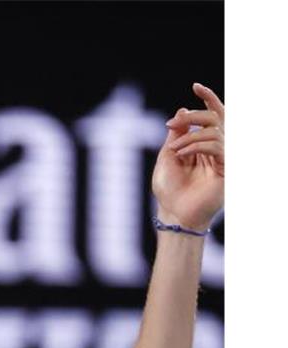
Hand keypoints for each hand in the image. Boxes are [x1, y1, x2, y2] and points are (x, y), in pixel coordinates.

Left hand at [152, 82, 223, 230]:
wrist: (172, 212)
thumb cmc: (169, 188)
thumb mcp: (168, 155)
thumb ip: (177, 133)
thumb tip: (181, 110)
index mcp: (203, 144)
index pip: (212, 116)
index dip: (208, 99)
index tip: (195, 86)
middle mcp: (216, 148)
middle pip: (216, 118)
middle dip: (194, 114)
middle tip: (174, 122)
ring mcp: (223, 158)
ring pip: (215, 131)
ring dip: (190, 136)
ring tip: (174, 150)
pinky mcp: (227, 168)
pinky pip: (216, 146)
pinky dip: (196, 145)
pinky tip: (181, 154)